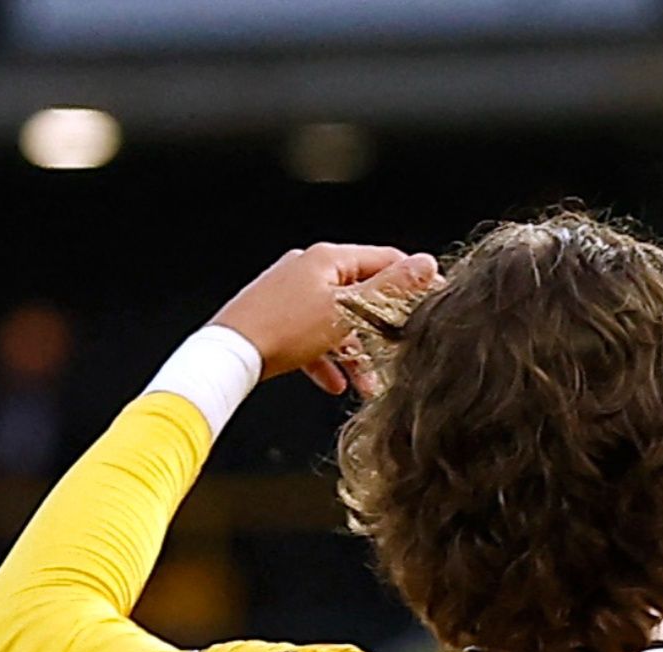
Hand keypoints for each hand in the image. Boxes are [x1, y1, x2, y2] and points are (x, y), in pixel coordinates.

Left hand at [212, 243, 440, 397]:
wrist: (229, 353)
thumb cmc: (283, 329)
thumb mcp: (348, 310)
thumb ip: (391, 288)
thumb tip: (427, 264)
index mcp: (328, 258)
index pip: (386, 260)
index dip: (414, 282)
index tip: (433, 303)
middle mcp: (308, 268)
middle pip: (362, 293)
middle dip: (382, 328)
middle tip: (400, 348)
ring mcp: (291, 292)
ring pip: (338, 319)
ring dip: (356, 350)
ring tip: (367, 381)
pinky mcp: (277, 317)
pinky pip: (313, 335)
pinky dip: (328, 357)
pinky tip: (336, 381)